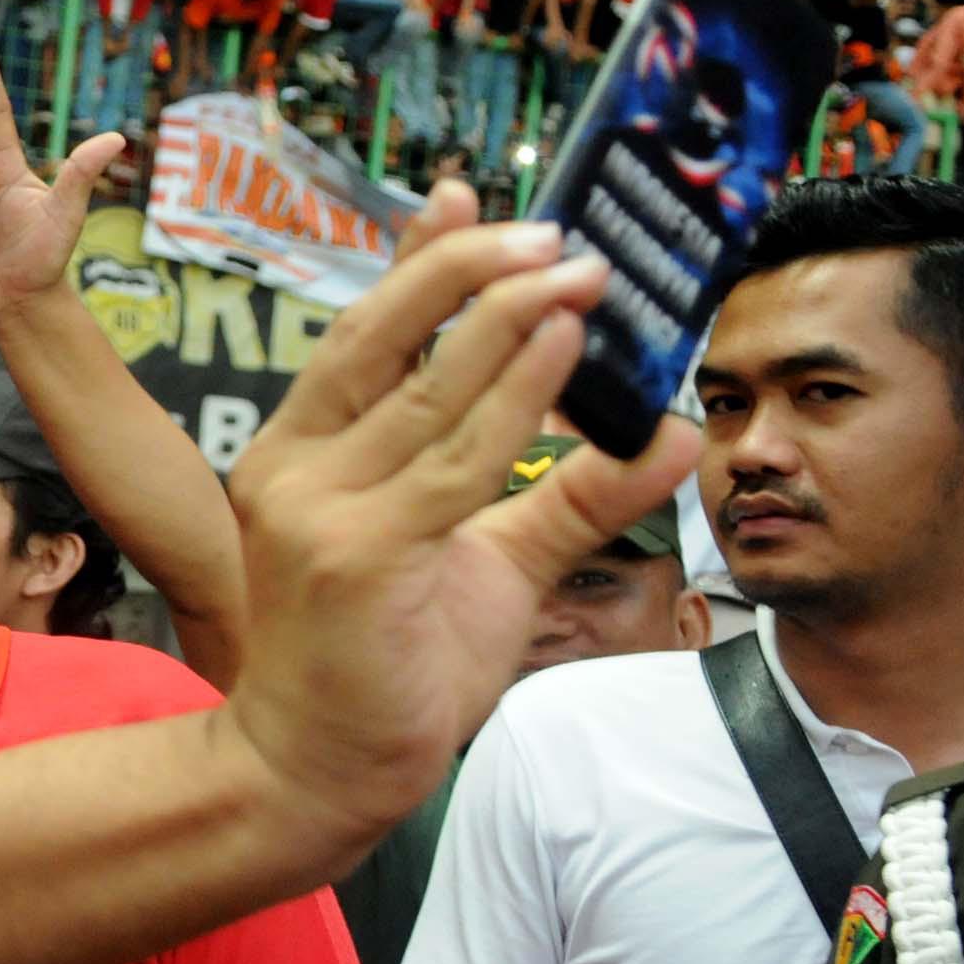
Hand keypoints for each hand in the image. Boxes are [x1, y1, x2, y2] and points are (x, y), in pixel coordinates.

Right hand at [219, 183, 698, 842]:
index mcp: (304, 456)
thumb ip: (573, 496)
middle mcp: (293, 467)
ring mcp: (317, 509)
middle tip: (556, 231)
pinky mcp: (355, 554)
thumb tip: (670, 432)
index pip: (364, 334)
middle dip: (466, 268)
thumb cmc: (387, 671)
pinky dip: (514, 400)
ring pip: (426, 390)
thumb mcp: (491, 564)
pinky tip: (565, 353)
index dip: (415, 259)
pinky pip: (451, 462)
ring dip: (511, 321)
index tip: (464, 193)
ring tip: (582, 276)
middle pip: (378, 334)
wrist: (318, 771)